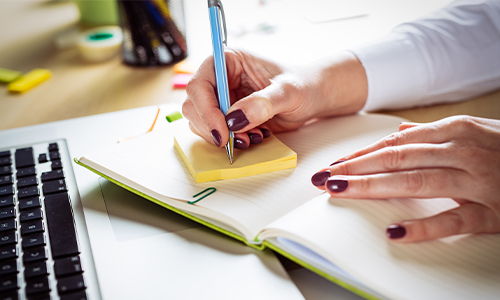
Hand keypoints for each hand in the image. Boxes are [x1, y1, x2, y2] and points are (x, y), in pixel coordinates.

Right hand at [183, 49, 366, 148]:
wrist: (311, 99)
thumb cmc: (302, 85)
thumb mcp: (288, 91)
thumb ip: (263, 103)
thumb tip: (236, 119)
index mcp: (228, 60)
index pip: (200, 83)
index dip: (206, 109)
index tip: (223, 131)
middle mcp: (219, 78)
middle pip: (194, 105)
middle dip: (213, 127)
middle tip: (237, 141)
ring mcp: (220, 99)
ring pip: (199, 121)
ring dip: (221, 136)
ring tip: (251, 139)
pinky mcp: (226, 117)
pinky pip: (213, 132)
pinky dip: (228, 141)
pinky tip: (251, 138)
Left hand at [311, 115, 499, 242]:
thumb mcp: (474, 132)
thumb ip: (434, 134)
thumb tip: (399, 133)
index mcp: (455, 130)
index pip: (395, 144)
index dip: (361, 155)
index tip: (334, 165)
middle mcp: (463, 150)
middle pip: (398, 159)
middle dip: (356, 169)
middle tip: (324, 179)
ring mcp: (479, 179)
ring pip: (417, 181)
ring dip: (374, 187)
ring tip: (341, 192)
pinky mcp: (495, 210)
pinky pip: (455, 218)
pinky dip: (425, 225)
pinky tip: (395, 232)